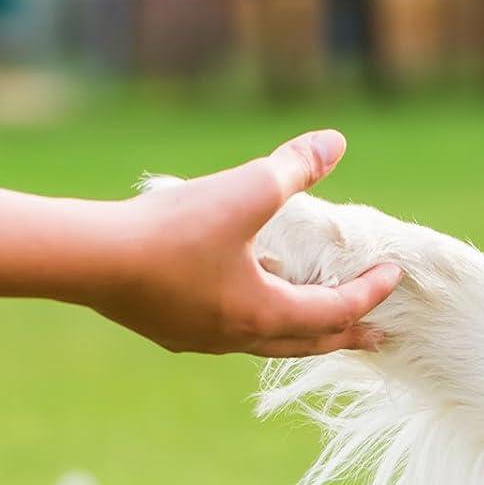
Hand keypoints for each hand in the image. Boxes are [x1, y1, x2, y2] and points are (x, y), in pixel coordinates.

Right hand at [93, 131, 401, 356]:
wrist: (90, 259)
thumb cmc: (173, 231)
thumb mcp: (245, 190)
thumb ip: (294, 167)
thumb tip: (336, 142)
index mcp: (264, 313)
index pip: (335, 311)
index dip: (370, 293)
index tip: (393, 276)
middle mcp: (236, 336)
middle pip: (305, 343)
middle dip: (345, 335)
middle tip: (376, 337)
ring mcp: (198, 338)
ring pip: (263, 339)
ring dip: (296, 327)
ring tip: (311, 311)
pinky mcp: (167, 327)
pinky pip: (226, 327)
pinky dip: (252, 314)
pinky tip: (241, 288)